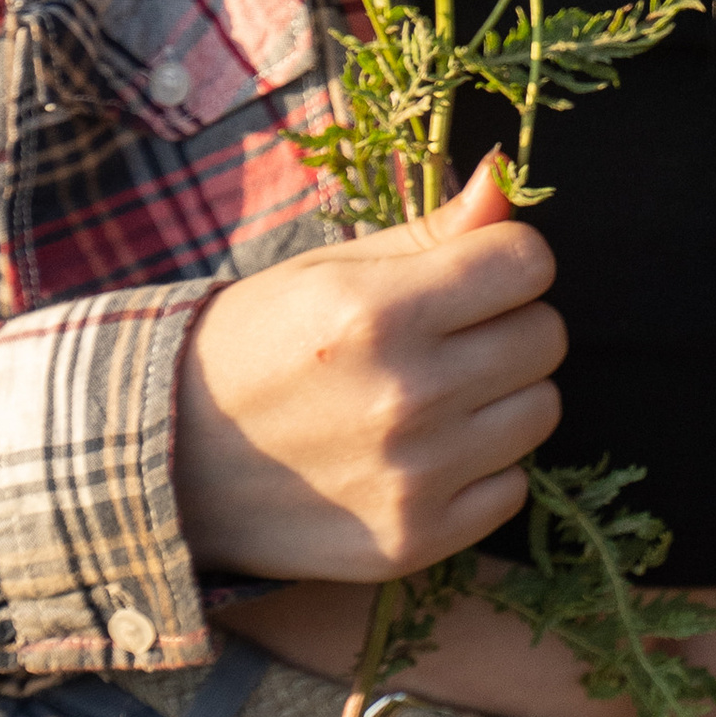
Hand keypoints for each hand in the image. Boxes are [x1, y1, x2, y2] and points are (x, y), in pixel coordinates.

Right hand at [176, 159, 562, 582]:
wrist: (170, 462)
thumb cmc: (257, 345)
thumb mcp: (328, 271)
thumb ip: (431, 232)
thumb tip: (506, 177)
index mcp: (378, 311)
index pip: (526, 261)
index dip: (505, 260)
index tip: (469, 276)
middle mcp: (406, 395)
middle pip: (545, 336)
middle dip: (507, 325)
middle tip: (445, 339)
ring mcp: (415, 476)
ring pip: (541, 410)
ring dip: (501, 398)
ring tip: (432, 397)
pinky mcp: (417, 539)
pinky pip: (513, 487)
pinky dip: (482, 469)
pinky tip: (422, 456)